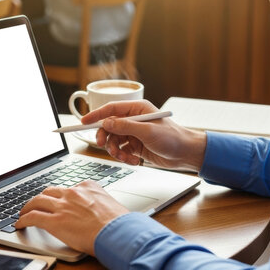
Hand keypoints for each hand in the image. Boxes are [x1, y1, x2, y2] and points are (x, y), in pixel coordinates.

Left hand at [14, 181, 128, 255]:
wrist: (117, 233)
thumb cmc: (119, 224)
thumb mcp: (110, 205)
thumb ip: (99, 204)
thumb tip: (97, 213)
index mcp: (88, 186)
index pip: (69, 188)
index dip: (61, 196)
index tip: (59, 200)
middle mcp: (73, 192)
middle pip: (50, 191)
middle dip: (42, 198)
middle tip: (37, 203)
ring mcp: (62, 206)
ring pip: (37, 201)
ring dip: (28, 206)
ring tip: (24, 212)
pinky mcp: (54, 221)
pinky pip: (32, 217)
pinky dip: (23, 220)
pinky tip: (20, 224)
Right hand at [82, 100, 206, 171]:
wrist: (186, 154)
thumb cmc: (173, 138)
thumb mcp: (147, 131)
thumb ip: (125, 126)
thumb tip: (106, 123)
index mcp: (137, 109)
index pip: (111, 109)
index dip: (96, 115)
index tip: (83, 122)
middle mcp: (134, 119)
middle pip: (108, 126)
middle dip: (105, 137)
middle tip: (103, 145)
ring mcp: (134, 133)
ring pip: (113, 141)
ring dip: (116, 151)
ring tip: (126, 157)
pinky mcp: (136, 145)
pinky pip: (121, 151)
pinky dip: (124, 157)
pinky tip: (135, 160)